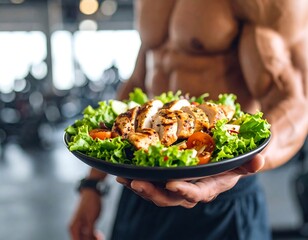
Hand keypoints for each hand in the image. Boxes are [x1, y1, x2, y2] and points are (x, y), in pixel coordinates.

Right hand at [69, 189, 103, 239]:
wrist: (92, 193)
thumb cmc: (91, 204)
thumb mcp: (91, 219)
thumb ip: (89, 232)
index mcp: (73, 228)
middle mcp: (74, 228)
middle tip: (100, 238)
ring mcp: (79, 226)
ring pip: (85, 238)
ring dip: (92, 239)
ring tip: (101, 237)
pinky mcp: (84, 224)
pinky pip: (87, 233)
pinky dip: (93, 235)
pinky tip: (99, 235)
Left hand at [116, 154, 264, 207]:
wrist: (217, 168)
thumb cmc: (227, 166)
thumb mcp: (239, 165)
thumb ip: (248, 164)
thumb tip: (259, 159)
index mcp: (206, 189)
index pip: (195, 194)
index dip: (184, 191)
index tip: (171, 184)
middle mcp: (188, 192)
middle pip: (169, 198)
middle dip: (153, 192)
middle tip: (137, 183)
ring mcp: (174, 189)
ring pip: (156, 193)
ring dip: (140, 187)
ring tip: (124, 178)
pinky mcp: (164, 182)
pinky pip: (149, 184)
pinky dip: (135, 180)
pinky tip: (122, 173)